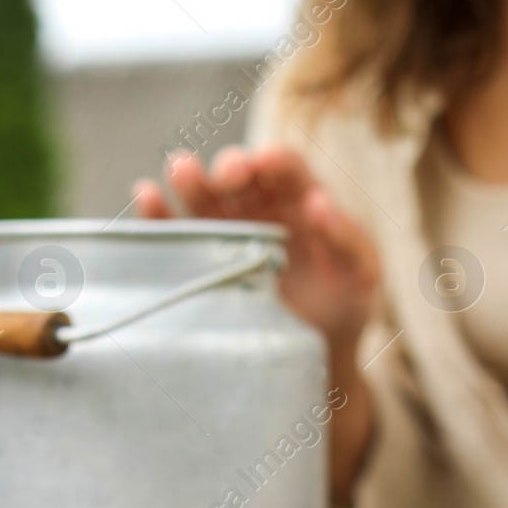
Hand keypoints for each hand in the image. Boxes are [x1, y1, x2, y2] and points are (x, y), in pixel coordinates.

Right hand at [133, 146, 377, 354]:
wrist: (316, 347)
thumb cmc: (346, 302)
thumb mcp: (361, 272)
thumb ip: (346, 238)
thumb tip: (320, 203)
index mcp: (301, 198)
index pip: (286, 167)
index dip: (274, 159)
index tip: (266, 162)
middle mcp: (259, 205)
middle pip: (240, 173)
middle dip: (231, 167)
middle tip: (227, 175)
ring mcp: (228, 229)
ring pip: (204, 194)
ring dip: (190, 179)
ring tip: (179, 170)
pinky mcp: (202, 256)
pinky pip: (175, 229)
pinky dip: (158, 213)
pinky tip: (147, 196)